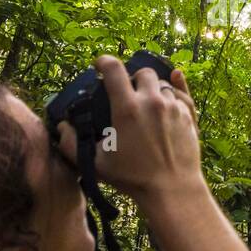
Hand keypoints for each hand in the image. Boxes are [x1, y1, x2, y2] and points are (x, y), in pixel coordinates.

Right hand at [58, 55, 203, 203]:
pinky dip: (173, 97)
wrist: (172, 189)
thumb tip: (61, 127)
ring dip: (154, 90)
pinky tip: (167, 104)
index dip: (104, 61)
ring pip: (164, 84)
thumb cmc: (132, 178)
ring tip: (148, 106)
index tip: (100, 65)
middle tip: (129, 93)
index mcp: (127, 108)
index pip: (114, 69)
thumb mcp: (96, 163)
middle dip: (134, 79)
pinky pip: (181, 95)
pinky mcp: (189, 115)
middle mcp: (151, 101)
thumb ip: (71, 144)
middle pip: (144, 72)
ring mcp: (173, 107)